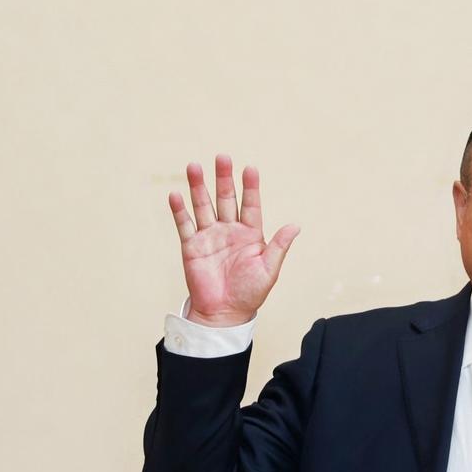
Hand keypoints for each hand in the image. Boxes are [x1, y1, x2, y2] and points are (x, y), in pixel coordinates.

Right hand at [168, 156, 299, 326]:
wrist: (224, 314)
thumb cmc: (250, 294)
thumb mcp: (269, 270)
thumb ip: (279, 246)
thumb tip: (295, 225)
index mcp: (250, 234)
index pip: (251, 204)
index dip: (250, 187)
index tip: (250, 168)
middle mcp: (229, 230)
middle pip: (226, 198)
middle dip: (224, 178)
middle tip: (222, 157)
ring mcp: (209, 237)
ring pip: (203, 206)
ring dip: (199, 187)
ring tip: (194, 166)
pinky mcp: (192, 247)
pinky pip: (185, 225)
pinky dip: (180, 210)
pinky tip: (176, 194)